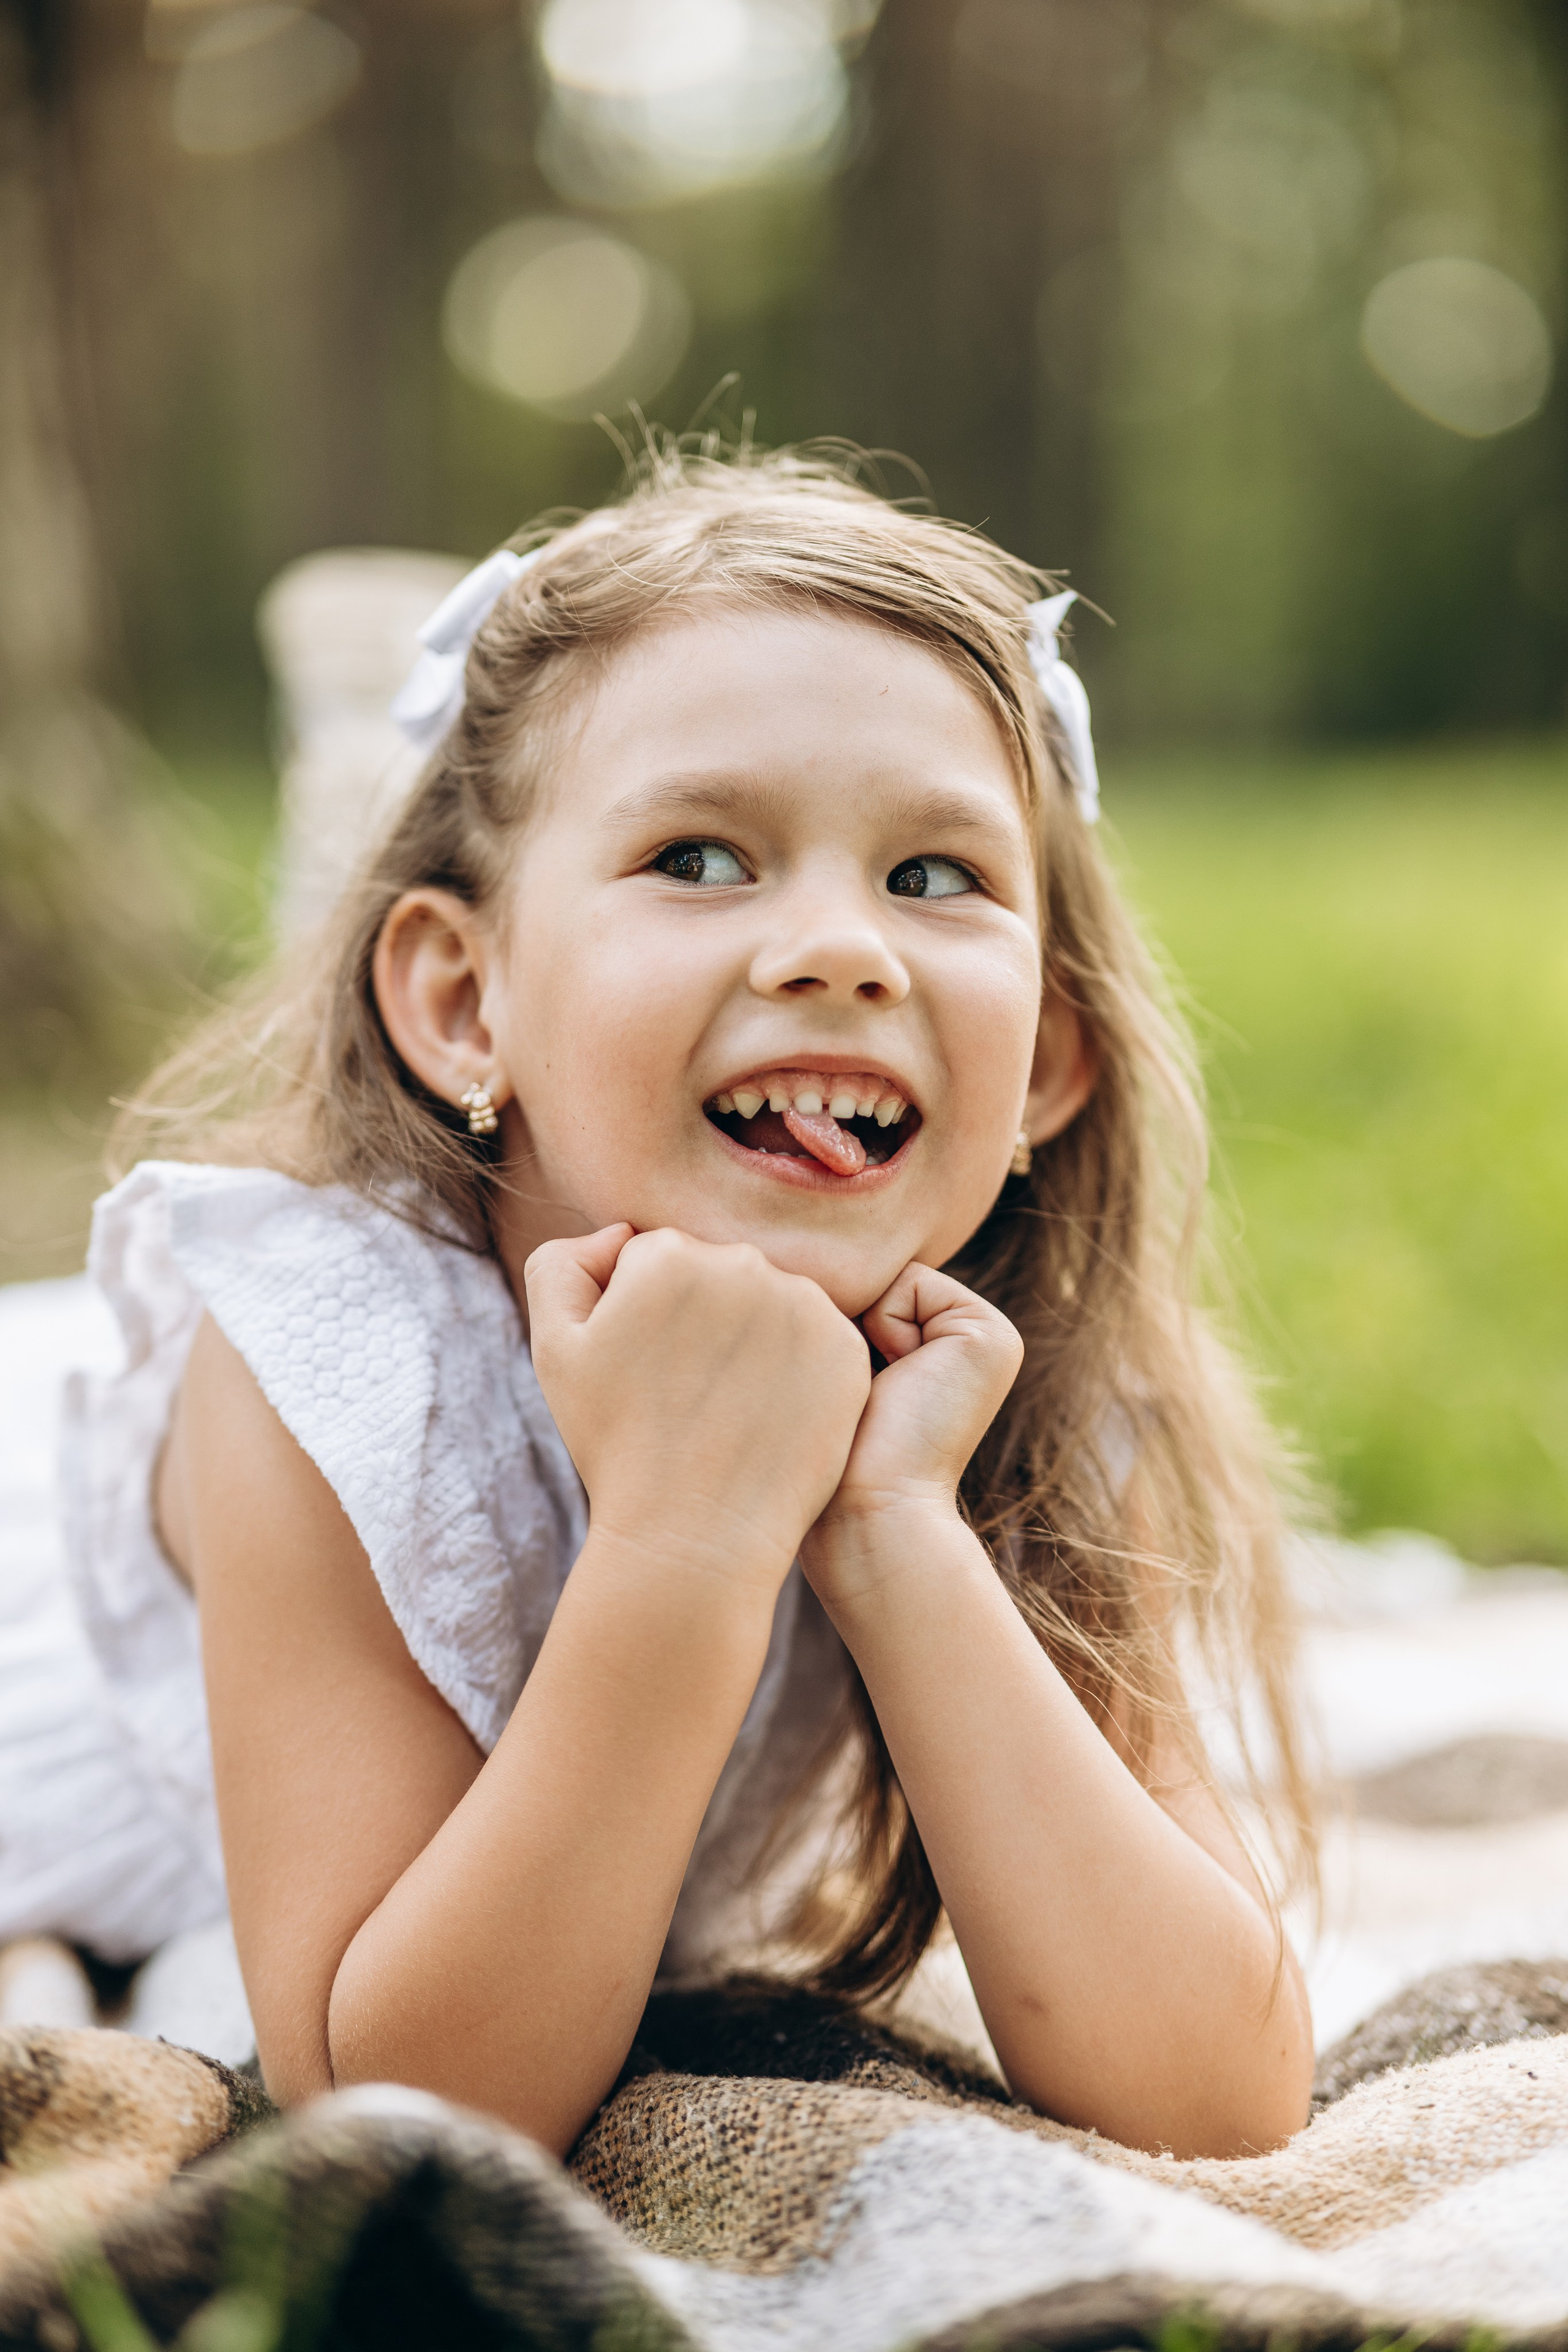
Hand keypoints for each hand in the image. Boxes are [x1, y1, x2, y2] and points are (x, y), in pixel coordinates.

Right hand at [525, 1226, 871, 1594]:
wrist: (692, 1535)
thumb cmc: (616, 1444)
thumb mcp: (554, 1347)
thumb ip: (564, 1264)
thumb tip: (621, 1236)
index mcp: (666, 1252)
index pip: (658, 1259)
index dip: (646, 1316)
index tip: (648, 1369)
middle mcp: (741, 1262)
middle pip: (718, 1275)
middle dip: (702, 1320)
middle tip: (686, 1393)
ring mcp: (803, 1305)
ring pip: (772, 1304)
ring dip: (754, 1342)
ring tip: (729, 1409)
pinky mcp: (846, 1350)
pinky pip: (817, 1341)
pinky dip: (799, 1373)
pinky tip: (771, 1416)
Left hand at [801, 1263, 1022, 1608]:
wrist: (869, 1510)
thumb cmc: (831, 1455)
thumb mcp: (833, 1371)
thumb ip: (842, 1315)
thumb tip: (807, 1265)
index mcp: (941, 1344)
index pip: (865, 1286)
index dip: (834, 1324)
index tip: (843, 1387)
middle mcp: (971, 1336)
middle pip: (876, 1277)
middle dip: (847, 1321)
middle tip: (856, 1390)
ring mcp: (989, 1334)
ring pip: (888, 1276)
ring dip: (862, 1326)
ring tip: (876, 1390)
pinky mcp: (991, 1335)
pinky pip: (908, 1283)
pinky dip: (883, 1326)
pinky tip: (895, 1383)